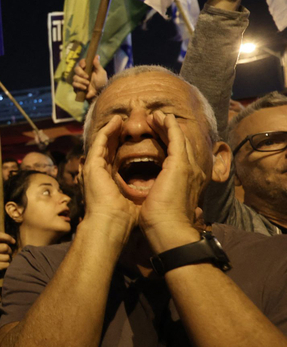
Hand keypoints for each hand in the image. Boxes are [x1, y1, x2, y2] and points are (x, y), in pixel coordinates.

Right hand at [0, 232, 15, 275]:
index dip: (7, 237)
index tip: (13, 242)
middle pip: (5, 247)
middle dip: (9, 252)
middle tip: (6, 255)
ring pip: (7, 257)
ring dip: (8, 261)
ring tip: (3, 262)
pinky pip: (6, 264)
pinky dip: (7, 266)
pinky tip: (2, 268)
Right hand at [72, 56, 106, 100]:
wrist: (99, 93)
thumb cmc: (102, 82)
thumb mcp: (101, 72)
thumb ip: (98, 65)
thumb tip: (97, 55)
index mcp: (88, 68)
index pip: (82, 62)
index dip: (82, 62)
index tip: (84, 65)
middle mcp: (82, 72)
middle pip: (76, 69)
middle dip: (81, 73)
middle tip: (87, 77)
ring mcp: (79, 79)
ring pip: (75, 77)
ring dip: (81, 80)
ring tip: (88, 84)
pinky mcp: (77, 86)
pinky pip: (74, 84)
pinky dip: (79, 85)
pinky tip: (85, 88)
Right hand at [81, 115, 138, 240]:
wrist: (111, 224)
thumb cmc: (125, 218)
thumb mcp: (137, 199)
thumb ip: (141, 191)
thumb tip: (157, 191)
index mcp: (109, 181)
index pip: (118, 158)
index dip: (127, 146)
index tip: (140, 137)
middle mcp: (99, 173)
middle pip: (110, 147)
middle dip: (119, 134)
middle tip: (130, 122)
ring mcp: (93, 168)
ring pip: (104, 142)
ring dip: (112, 128)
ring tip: (122, 118)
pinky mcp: (92, 165)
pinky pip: (100, 142)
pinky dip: (108, 130)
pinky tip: (116, 121)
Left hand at [139, 111, 203, 251]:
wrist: (168, 230)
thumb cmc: (162, 223)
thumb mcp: (163, 204)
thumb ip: (164, 194)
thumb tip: (159, 195)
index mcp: (186, 181)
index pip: (177, 156)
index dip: (167, 143)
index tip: (155, 134)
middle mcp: (191, 171)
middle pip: (180, 144)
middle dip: (167, 130)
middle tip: (155, 120)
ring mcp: (188, 166)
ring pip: (178, 138)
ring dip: (167, 125)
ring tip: (155, 116)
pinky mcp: (180, 164)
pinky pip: (176, 137)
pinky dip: (169, 126)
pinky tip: (162, 117)